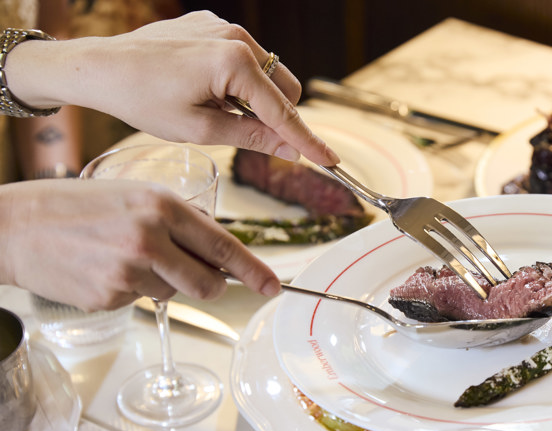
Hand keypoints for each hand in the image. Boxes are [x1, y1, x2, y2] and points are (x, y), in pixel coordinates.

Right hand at [0, 178, 278, 309]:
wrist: (13, 226)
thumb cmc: (74, 205)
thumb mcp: (133, 195)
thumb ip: (176, 220)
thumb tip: (215, 249)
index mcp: (162, 206)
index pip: (223, 245)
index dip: (253, 270)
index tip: (273, 285)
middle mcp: (150, 238)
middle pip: (209, 283)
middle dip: (210, 284)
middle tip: (194, 274)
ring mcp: (129, 272)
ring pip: (173, 293)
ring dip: (161, 282)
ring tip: (124, 257)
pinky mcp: (110, 297)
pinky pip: (139, 300)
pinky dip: (129, 289)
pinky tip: (102, 268)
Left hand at [9, 11, 338, 166]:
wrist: (98, 67)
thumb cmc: (143, 100)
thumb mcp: (202, 129)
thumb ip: (255, 137)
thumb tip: (293, 151)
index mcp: (235, 62)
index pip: (284, 111)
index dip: (308, 141)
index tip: (331, 162)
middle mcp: (236, 37)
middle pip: (284, 89)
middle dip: (276, 117)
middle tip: (247, 138)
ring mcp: (223, 27)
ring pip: (266, 75)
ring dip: (253, 100)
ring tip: (213, 110)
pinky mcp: (211, 25)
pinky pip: (243, 59)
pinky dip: (236, 81)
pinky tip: (203, 90)